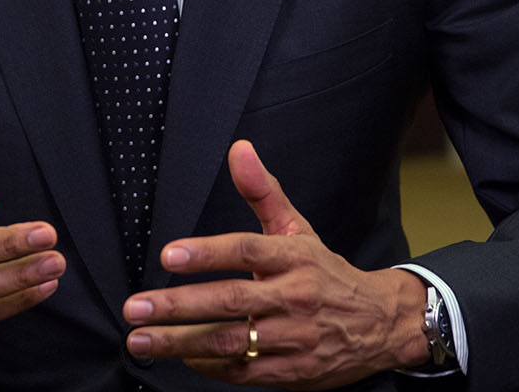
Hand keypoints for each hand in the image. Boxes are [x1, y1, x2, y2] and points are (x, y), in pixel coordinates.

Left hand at [121, 141, 429, 387]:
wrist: (382, 324)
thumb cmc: (327, 274)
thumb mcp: (298, 229)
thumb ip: (263, 192)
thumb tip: (239, 150)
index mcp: (293, 258)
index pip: (246, 251)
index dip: (206, 252)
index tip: (168, 255)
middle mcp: (294, 298)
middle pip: (230, 301)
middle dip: (178, 305)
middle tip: (136, 307)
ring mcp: (294, 338)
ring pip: (231, 341)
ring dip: (181, 343)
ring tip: (141, 339)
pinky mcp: (293, 372)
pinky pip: (244, 371)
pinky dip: (210, 366)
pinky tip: (182, 358)